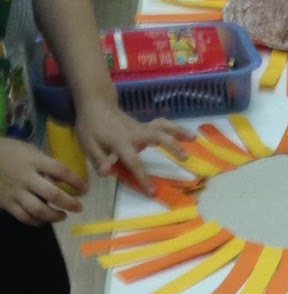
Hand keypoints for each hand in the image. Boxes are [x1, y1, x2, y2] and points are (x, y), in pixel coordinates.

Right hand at [0, 136, 84, 223]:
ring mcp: (15, 192)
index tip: (85, 188)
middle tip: (79, 208)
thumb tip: (66, 178)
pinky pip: (25, 217)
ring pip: (39, 210)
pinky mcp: (7, 203)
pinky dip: (37, 221)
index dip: (75, 180)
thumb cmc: (10, 152)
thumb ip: (46, 164)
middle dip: (69, 203)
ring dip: (55, 216)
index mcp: (33, 161)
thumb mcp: (29, 150)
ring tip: (63, 215)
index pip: (60, 170)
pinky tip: (44, 220)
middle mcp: (25, 177)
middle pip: (52, 194)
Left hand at [73, 96, 188, 194]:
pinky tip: (187, 135)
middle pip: (158, 137)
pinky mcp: (145, 126)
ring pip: (163, 127)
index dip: (143, 177)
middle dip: (172, 146)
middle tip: (186, 158)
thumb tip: (107, 173)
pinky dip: (175, 129)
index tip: (152, 191)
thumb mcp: (87, 143)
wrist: (96, 103)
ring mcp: (142, 128)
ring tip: (194, 139)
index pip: (134, 162)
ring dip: (179, 133)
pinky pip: (162, 126)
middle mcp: (136, 134)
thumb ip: (98, 159)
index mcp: (121, 142)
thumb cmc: (91, 125)